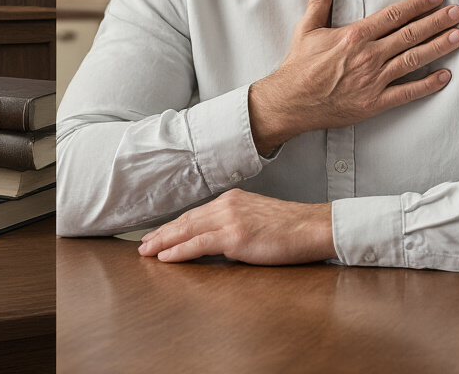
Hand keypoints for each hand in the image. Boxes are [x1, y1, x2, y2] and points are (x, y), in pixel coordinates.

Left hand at [138, 189, 334, 263]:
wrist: (315, 226)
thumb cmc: (293, 229)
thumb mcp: (258, 220)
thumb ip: (236, 225)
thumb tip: (221, 243)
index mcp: (232, 200)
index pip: (195, 214)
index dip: (174, 226)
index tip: (158, 234)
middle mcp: (227, 205)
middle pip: (186, 220)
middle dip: (162, 233)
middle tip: (143, 244)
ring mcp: (230, 219)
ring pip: (187, 230)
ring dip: (163, 242)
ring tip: (147, 251)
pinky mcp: (235, 236)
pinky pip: (199, 244)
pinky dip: (179, 251)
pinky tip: (166, 257)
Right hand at [249, 0, 458, 153]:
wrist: (290, 101)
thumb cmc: (298, 66)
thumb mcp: (306, 29)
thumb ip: (319, 3)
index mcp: (354, 35)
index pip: (394, 15)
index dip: (418, 5)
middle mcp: (368, 55)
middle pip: (410, 34)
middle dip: (437, 22)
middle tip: (457, 13)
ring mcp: (373, 80)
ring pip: (414, 59)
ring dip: (438, 47)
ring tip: (458, 36)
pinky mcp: (374, 102)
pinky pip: (407, 92)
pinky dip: (428, 85)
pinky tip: (444, 76)